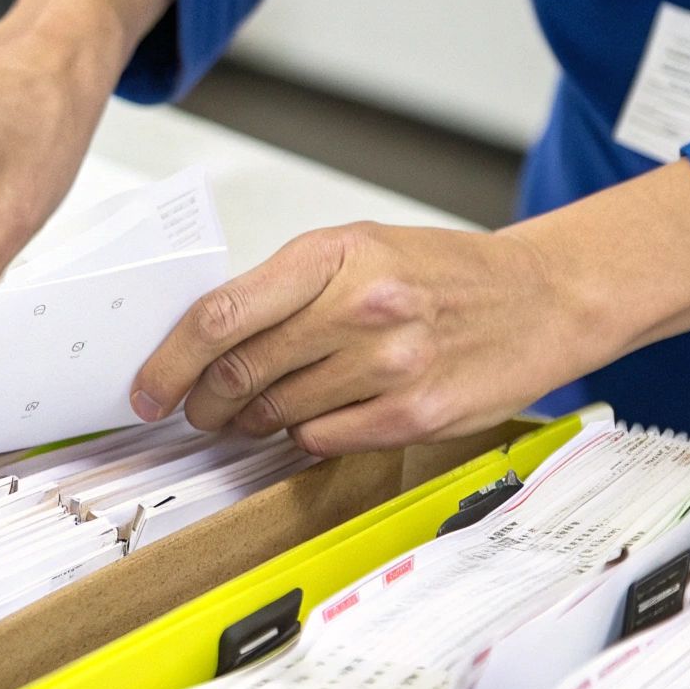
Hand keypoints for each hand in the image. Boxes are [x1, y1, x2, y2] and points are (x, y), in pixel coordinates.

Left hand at [129, 222, 588, 455]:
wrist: (541, 297)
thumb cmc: (442, 272)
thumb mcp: (360, 250)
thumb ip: (287, 287)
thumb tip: (210, 336)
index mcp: (334, 256)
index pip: (222, 315)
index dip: (170, 359)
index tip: (148, 385)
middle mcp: (360, 307)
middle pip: (240, 370)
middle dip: (201, 399)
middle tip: (193, 408)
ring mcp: (389, 364)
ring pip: (276, 410)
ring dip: (248, 420)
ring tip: (248, 413)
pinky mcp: (413, 413)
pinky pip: (321, 438)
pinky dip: (300, 434)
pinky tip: (308, 419)